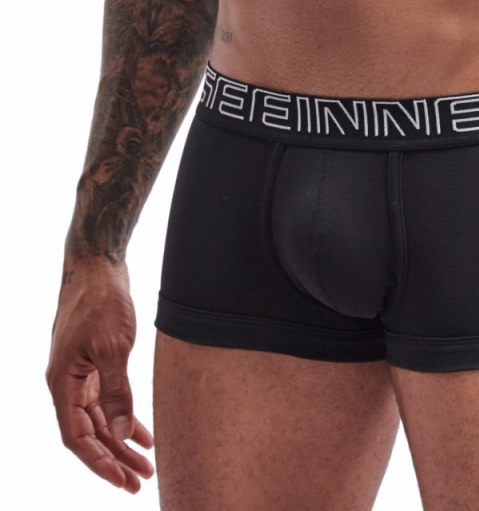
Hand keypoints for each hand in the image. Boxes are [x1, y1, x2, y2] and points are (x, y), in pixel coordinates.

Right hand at [46, 259, 153, 492]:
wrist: (98, 266)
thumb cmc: (102, 301)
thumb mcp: (113, 347)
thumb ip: (116, 391)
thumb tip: (119, 434)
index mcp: (62, 383)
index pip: (76, 437)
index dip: (98, 462)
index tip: (122, 481)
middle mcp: (67, 383)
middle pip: (90, 433)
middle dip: (114, 458)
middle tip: (141, 481)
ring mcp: (81, 373)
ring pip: (100, 419)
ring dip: (121, 441)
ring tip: (147, 463)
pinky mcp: (95, 362)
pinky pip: (108, 400)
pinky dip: (125, 417)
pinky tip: (144, 432)